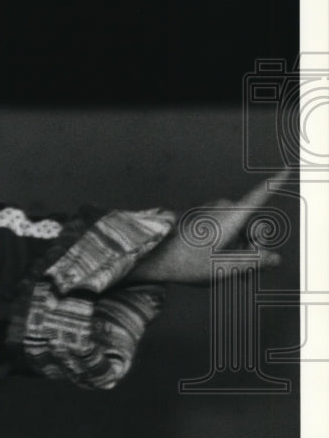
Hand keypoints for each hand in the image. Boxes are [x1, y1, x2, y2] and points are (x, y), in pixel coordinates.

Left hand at [128, 172, 287, 285]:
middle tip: (242, 269)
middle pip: (253, 224)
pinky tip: (212, 260)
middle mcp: (222, 208)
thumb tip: (275, 258)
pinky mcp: (201, 216)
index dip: (276, 184)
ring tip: (220, 267)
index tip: (289, 168)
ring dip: (237, 247)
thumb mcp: (224, 269)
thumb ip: (254, 263)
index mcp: (231, 217)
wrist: (149, 255)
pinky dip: (225, 243)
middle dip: (254, 244)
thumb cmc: (185, 263)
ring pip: (238, 228)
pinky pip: (223, 228)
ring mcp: (210, 211)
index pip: (259, 197)